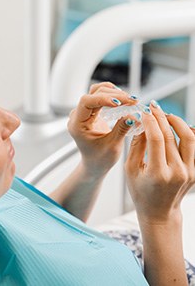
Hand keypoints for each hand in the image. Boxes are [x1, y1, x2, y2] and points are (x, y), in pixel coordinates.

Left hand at [67, 82, 137, 175]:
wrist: (95, 164)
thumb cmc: (100, 159)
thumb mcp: (113, 146)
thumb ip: (122, 129)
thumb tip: (134, 115)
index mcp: (77, 125)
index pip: (86, 102)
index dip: (103, 98)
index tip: (120, 102)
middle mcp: (78, 116)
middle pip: (93, 94)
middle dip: (114, 95)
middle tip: (133, 101)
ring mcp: (83, 113)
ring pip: (96, 92)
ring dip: (114, 92)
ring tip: (130, 100)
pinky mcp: (90, 112)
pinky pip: (99, 96)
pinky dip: (112, 95)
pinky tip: (123, 100)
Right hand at [125, 101, 194, 223]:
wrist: (159, 212)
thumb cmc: (141, 192)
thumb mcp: (130, 170)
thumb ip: (136, 146)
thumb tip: (140, 125)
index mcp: (157, 173)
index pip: (157, 139)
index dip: (151, 121)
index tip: (144, 112)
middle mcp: (177, 172)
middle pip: (172, 136)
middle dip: (161, 117)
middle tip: (153, 107)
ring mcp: (190, 172)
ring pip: (189, 138)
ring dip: (178, 122)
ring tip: (167, 116)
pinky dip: (189, 133)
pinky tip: (179, 127)